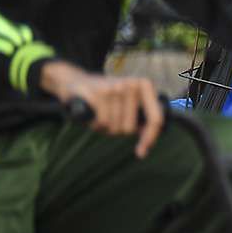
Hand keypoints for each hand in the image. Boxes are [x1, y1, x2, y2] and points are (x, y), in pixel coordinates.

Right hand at [39, 61, 162, 157]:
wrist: (76, 80)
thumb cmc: (106, 96)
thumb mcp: (127, 102)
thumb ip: (140, 117)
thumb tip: (148, 140)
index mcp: (144, 85)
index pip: (155, 117)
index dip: (150, 138)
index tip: (142, 152)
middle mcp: (131, 84)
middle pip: (130, 128)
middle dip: (118, 129)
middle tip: (109, 117)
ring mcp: (114, 88)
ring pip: (114, 127)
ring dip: (105, 127)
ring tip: (99, 113)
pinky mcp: (97, 93)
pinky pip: (101, 123)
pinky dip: (95, 124)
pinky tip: (92, 114)